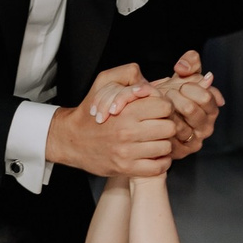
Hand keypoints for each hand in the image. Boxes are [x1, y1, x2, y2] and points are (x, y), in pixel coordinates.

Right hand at [50, 65, 175, 178]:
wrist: (72, 140)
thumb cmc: (91, 112)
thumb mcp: (103, 83)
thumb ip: (128, 74)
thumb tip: (151, 83)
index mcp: (126, 111)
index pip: (165, 106)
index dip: (164, 106)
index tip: (157, 109)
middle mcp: (128, 132)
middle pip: (170, 127)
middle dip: (166, 124)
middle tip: (158, 125)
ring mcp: (128, 153)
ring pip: (166, 148)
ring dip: (164, 143)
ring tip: (155, 139)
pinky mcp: (127, 169)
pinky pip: (158, 168)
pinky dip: (161, 162)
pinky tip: (154, 154)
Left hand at [161, 48, 223, 158]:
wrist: (155, 115)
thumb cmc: (173, 93)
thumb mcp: (184, 74)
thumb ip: (190, 62)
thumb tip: (185, 69)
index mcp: (213, 108)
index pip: (206, 97)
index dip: (188, 88)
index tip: (179, 85)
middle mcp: (207, 127)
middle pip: (190, 109)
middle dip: (173, 97)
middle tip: (166, 94)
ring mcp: (194, 141)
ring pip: (177, 124)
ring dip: (163, 111)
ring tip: (159, 105)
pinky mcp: (180, 152)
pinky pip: (167, 138)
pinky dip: (158, 125)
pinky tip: (156, 119)